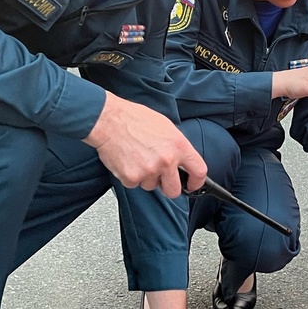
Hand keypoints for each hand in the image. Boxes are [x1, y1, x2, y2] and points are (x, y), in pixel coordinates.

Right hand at [85, 92, 205, 197]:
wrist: (108, 120)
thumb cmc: (134, 118)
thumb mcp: (165, 126)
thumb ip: (176, 146)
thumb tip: (181, 160)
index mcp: (179, 146)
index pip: (199, 171)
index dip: (196, 182)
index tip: (192, 185)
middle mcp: (167, 160)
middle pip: (174, 190)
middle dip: (167, 187)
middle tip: (159, 178)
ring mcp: (149, 170)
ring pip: (151, 186)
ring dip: (146, 177)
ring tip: (137, 158)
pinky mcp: (132, 177)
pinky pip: (134, 184)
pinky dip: (130, 176)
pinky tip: (127, 161)